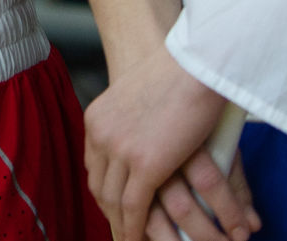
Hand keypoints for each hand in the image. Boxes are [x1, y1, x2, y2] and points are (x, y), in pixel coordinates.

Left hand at [85, 50, 258, 240]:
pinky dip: (135, 230)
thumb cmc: (175, 74)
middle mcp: (102, 136)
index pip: (95, 167)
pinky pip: (135, 208)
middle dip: (110, 214)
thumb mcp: (138, 98)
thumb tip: (140, 138)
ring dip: (122, 227)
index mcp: (97, 120)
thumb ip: (131, 122)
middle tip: (123, 232)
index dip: (104, 192)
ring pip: (114, 202)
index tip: (114, 208)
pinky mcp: (146, 165)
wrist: (192, 63)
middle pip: (100, 187)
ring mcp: (120, 151)